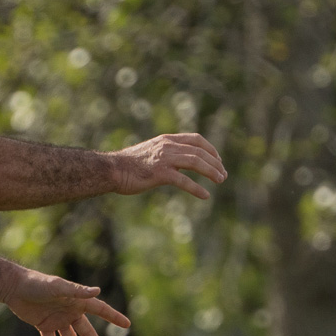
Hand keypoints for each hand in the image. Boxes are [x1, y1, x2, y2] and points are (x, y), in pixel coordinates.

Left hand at [5, 270, 131, 335]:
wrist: (14, 287)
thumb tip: (97, 291)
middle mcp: (70, 311)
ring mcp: (57, 319)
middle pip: (86, 331)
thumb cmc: (37, 283)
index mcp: (77, 300)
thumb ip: (76, 291)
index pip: (100, 309)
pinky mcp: (44, 325)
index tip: (127, 324)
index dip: (114, 317)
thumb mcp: (58, 286)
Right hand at [109, 133, 227, 200]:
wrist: (112, 169)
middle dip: (215, 163)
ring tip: (220, 181)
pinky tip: (205, 196)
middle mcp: (167, 146)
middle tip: (223, 175)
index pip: (196, 139)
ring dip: (211, 172)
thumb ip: (166, 154)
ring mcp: (164, 159)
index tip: (218, 160)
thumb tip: (179, 165)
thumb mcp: (151, 153)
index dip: (210, 149)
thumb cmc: (129, 165)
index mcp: (166, 139)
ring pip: (195, 162)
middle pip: (199, 151)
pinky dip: (196, 189)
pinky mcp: (160, 173)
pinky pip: (183, 181)